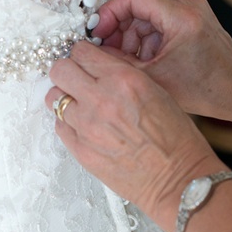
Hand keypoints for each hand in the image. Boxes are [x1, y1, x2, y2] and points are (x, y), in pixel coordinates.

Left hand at [45, 43, 227, 231]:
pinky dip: (69, 123)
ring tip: (82, 107)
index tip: (85, 62)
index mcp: (124, 80)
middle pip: (60, 70)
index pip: (82, 51)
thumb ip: (122, 75)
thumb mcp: (156, 91)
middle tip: (77, 80)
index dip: (83, 55)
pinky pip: (60, 126)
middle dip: (68, 72)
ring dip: (66, 99)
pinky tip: (86, 128)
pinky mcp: (80, 150)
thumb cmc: (175, 139)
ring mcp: (87, 126)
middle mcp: (101, 99)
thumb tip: (97, 67)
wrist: (177, 179)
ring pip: (54, 98)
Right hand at [90, 0, 231, 124]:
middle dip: (119, 26)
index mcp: (181, 16)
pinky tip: (142, 59)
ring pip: (148, 12)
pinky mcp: (193, 17)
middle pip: (139, 3)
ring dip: (132, 34)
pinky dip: (147, 37)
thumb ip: (120, 61)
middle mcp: (189, 5)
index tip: (96, 32)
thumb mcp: (154, 78)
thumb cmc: (205, 89)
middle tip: (105, 48)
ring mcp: (192, 9)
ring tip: (125, 59)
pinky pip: (160, 20)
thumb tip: (94, 50)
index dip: (109, 13)